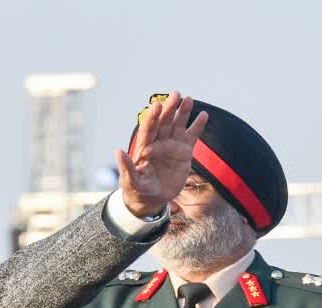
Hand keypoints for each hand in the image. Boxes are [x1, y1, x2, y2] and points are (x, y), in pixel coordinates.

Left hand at [116, 90, 208, 217]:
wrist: (152, 200)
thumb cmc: (137, 190)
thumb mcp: (131, 181)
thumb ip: (127, 167)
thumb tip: (118, 151)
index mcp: (144, 149)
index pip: (148, 129)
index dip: (152, 117)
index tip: (157, 105)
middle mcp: (158, 144)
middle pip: (164, 123)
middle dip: (169, 109)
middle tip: (176, 94)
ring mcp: (172, 147)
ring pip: (177, 126)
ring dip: (183, 113)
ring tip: (188, 99)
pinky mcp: (184, 153)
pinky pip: (191, 137)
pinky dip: (197, 126)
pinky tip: (203, 115)